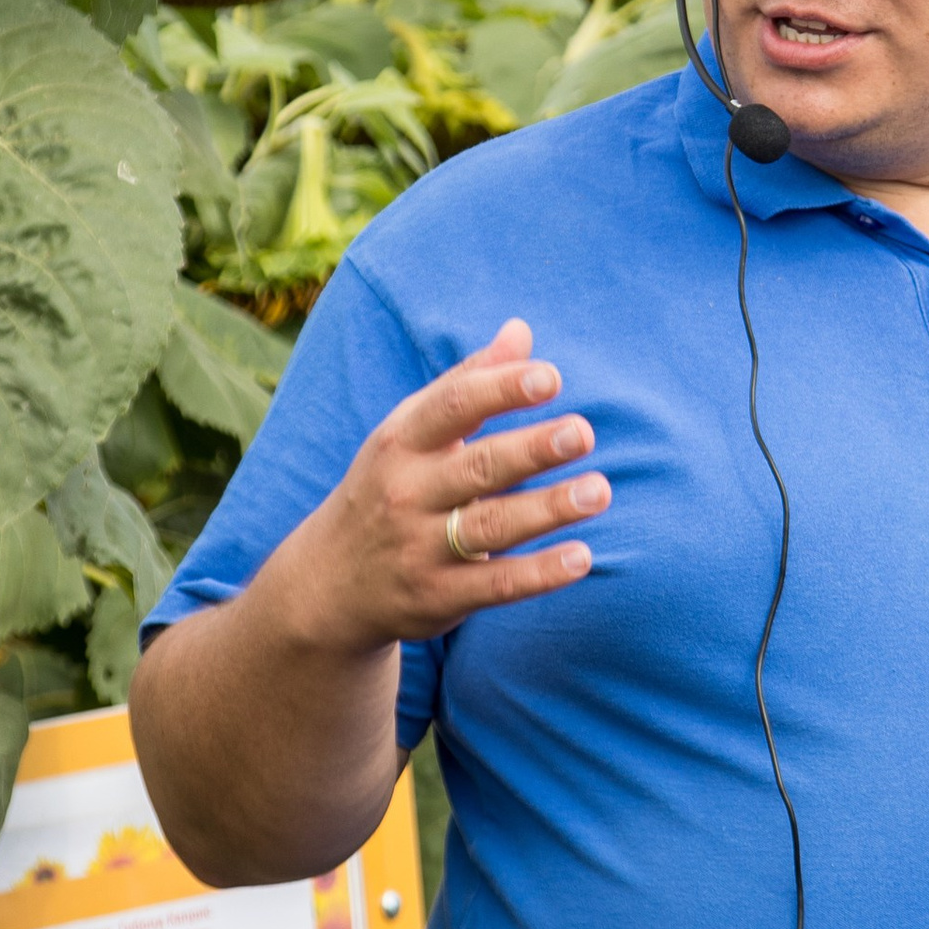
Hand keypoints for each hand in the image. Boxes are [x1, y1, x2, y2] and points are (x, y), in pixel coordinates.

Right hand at [302, 317, 609, 651]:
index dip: (501, 389)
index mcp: (402, 442)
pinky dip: (538, 574)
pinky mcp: (438, 597)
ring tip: (599, 490)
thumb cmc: (389, 486)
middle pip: (477, 467)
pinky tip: (582, 557)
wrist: (329, 582)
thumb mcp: (411, 433)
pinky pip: (495, 584)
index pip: (452, 407)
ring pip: (491, 525)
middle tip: (583, 432)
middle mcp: (407, 493)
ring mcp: (420, 548)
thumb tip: (521, 331)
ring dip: (548, 508)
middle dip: (531, 448)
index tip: (551, 377)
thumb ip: (467, 383)